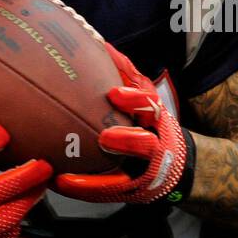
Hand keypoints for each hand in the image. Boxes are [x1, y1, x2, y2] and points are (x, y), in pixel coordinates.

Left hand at [52, 43, 189, 204]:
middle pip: (148, 145)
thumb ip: (128, 74)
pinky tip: (60, 183)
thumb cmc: (152, 125)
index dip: (135, 100)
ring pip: (126, 179)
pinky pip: (107, 194)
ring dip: (97, 178)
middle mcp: (157, 148)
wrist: (177, 167)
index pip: (151, 107)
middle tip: (105, 137)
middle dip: (128, 141)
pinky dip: (84, 189)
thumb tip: (103, 44)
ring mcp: (146, 175)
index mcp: (157, 120)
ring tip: (67, 177)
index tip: (114, 93)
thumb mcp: (146, 98)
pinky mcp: (133, 193)